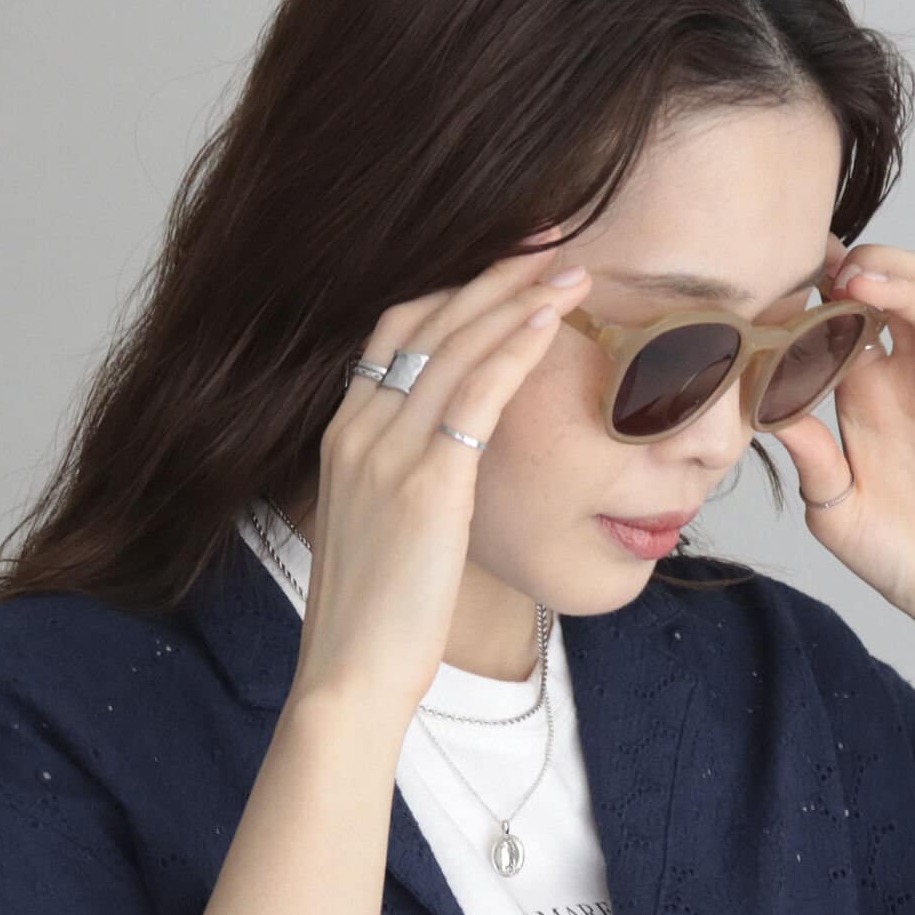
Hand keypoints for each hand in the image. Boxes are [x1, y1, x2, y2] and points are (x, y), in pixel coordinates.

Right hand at [289, 229, 592, 718]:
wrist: (351, 673)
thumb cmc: (377, 618)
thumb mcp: (381, 531)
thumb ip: (404, 481)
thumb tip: (450, 468)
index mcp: (343, 435)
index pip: (396, 332)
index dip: (454, 291)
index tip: (505, 267)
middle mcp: (357, 429)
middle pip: (427, 320)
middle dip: (493, 273)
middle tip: (550, 240)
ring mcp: (386, 452)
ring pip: (457, 344)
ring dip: (518, 297)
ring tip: (572, 269)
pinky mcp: (425, 483)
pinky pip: (476, 394)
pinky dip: (516, 347)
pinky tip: (553, 320)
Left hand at [772, 232, 914, 634]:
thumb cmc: (896, 554)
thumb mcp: (834, 507)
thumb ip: (809, 457)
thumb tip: (764, 405)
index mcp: (861, 395)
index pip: (838, 324)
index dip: (816, 294)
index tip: (782, 271)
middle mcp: (906, 380)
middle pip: (888, 296)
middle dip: (858, 273)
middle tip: (823, 273)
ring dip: (899, 284)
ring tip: (859, 281)